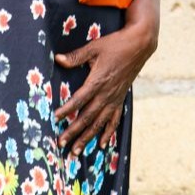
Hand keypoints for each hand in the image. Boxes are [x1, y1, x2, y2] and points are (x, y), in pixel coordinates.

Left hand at [53, 20, 157, 154]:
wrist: (139, 45)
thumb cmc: (115, 44)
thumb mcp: (94, 47)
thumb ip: (76, 57)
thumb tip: (58, 59)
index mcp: (98, 81)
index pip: (79, 99)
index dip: (67, 109)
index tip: (55, 118)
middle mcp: (106, 94)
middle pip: (87, 117)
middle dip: (73, 131)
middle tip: (61, 143)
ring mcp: (114, 98)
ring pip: (99, 123)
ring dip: (87, 137)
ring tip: (76, 150)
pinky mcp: (120, 99)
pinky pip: (114, 120)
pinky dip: (107, 133)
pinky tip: (101, 144)